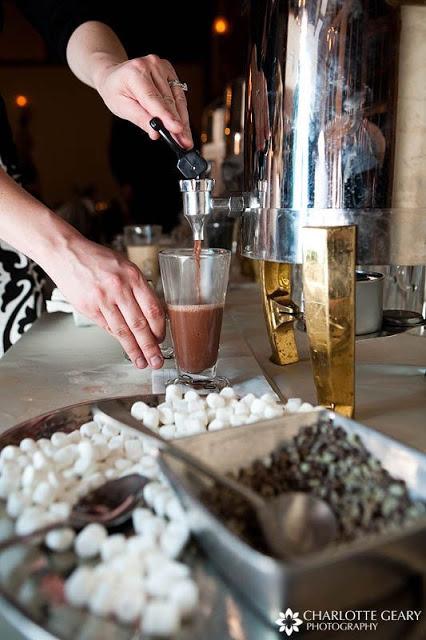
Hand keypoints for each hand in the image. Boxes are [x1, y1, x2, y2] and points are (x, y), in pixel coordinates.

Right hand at [48, 237, 164, 368]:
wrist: (66, 253)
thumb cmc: (98, 259)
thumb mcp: (125, 266)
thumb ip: (138, 288)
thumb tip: (151, 315)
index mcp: (133, 276)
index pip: (152, 309)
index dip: (159, 329)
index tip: (162, 339)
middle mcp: (119, 288)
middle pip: (139, 324)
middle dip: (150, 347)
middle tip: (156, 361)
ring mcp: (102, 299)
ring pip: (123, 331)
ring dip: (134, 350)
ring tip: (141, 362)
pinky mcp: (88, 308)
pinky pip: (107, 327)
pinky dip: (118, 339)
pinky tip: (125, 347)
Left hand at [95, 54, 192, 147]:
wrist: (114, 75)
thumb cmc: (115, 91)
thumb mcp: (122, 107)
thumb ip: (140, 119)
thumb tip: (156, 132)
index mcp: (135, 73)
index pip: (154, 99)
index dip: (166, 116)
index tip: (177, 130)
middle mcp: (151, 65)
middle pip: (169, 101)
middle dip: (177, 124)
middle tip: (185, 143)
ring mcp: (162, 66)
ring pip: (177, 100)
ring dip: (183, 121)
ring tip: (186, 139)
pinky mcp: (169, 71)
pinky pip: (179, 95)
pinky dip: (181, 112)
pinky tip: (183, 126)